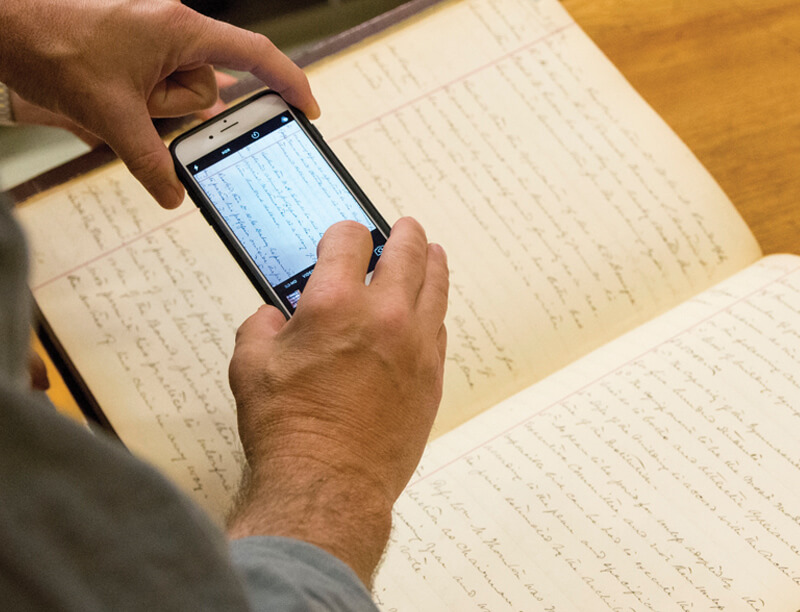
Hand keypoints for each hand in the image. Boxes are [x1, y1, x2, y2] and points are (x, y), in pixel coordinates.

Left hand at [0, 0, 318, 208]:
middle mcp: (175, 29)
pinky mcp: (139, 49)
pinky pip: (162, 84)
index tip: (308, 109)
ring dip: (154, 105)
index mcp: (182, 30)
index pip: (255, 56)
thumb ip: (150, 162)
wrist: (3, 23)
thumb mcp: (111, 115)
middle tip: (139, 104)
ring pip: (180, 92)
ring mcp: (156, 39)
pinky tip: (122, 96)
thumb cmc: (54, 45)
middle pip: (208, 88)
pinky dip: (148, 99)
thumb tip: (174, 198)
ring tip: (113, 93)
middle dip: (178, 108)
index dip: (289, 83)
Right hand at [227, 218, 448, 585]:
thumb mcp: (250, 367)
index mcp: (335, 304)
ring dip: (432, 262)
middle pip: (407, 252)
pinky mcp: (432, 375)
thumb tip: (272, 318)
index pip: (350, 240)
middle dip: (403, 234)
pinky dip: (433, 310)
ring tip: (431, 252)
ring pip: (435, 285)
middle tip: (403, 229)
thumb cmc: (290, 430)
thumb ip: (260, 327)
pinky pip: (439, 328)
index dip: (344, 232)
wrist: (328, 483)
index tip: (342, 238)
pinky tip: (428, 310)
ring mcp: (415, 345)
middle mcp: (383, 316)